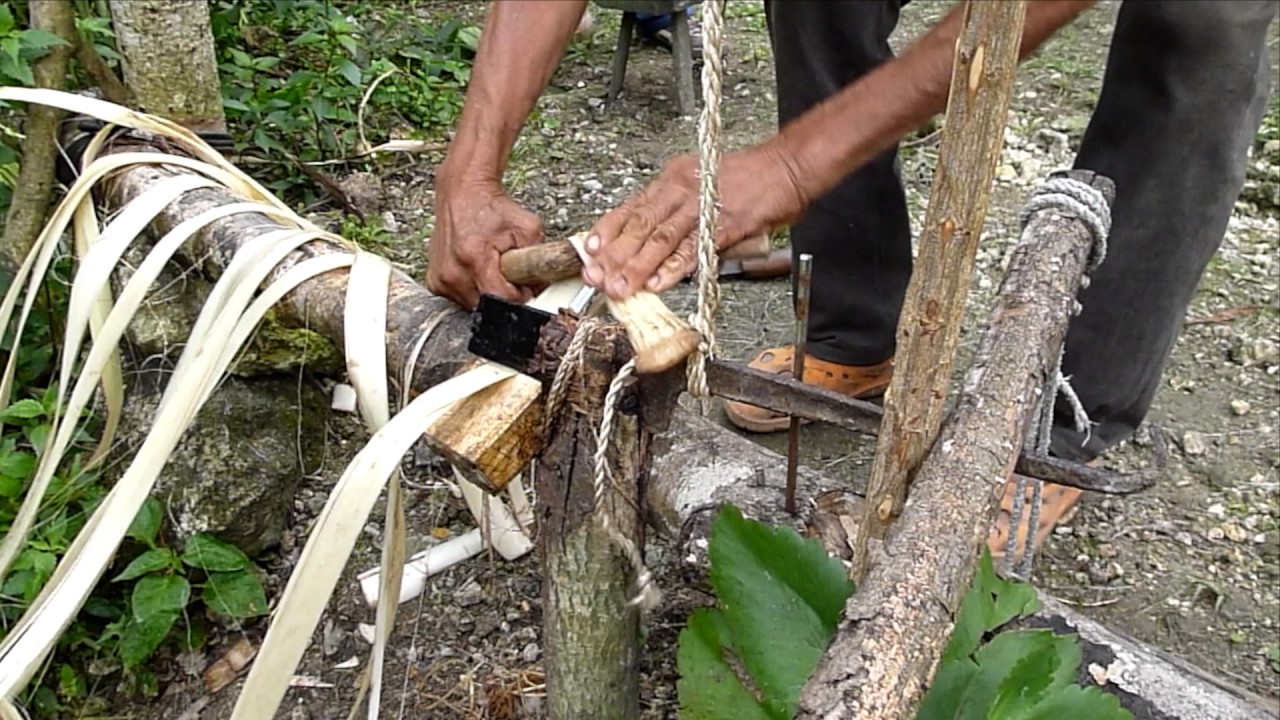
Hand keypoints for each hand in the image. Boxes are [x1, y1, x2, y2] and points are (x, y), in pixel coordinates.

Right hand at [426, 177, 543, 308]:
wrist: (462, 192)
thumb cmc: (493, 208)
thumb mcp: (529, 228)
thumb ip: (540, 261)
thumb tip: (540, 289)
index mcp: (474, 259)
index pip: (503, 300)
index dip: (519, 296)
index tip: (524, 285)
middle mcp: (452, 272)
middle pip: (488, 307)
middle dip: (504, 295)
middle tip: (508, 274)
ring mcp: (440, 279)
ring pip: (474, 306)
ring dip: (488, 293)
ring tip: (491, 269)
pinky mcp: (434, 281)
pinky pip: (460, 299)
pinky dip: (473, 289)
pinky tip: (476, 270)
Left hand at [581, 144, 806, 298]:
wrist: (786, 166)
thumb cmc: (747, 178)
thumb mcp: (701, 185)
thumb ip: (678, 214)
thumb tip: (654, 247)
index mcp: (673, 180)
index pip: (632, 207)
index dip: (608, 231)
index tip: (589, 252)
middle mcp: (682, 189)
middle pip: (641, 225)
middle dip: (616, 256)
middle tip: (598, 278)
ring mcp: (703, 205)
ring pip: (662, 239)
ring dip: (638, 267)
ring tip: (622, 288)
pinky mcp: (726, 223)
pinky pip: (695, 248)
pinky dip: (675, 267)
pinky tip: (659, 283)